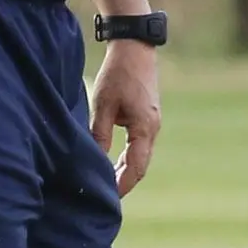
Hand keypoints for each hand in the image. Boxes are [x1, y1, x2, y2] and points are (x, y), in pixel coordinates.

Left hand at [89, 40, 161, 198]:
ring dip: (124, 171)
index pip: (135, 167)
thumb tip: (94, 162)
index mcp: (145, 128)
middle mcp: (153, 129)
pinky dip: (127, 158)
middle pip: (139, 166)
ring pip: (140, 157)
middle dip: (123, 183)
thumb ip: (99, 134)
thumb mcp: (102, 105)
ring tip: (107, 186)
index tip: (108, 199)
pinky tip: (112, 165)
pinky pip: (139, 146)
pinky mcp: (147, 118)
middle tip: (104, 198)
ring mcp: (152, 124)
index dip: (122, 185)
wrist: (134, 47)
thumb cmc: (117, 74)